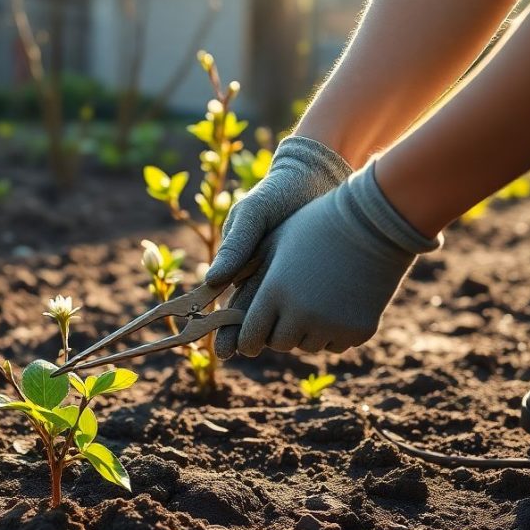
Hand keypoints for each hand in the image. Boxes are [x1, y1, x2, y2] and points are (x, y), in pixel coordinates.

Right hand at [206, 136, 350, 357]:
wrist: (317, 177)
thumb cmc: (278, 193)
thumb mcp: (254, 214)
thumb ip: (236, 245)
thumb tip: (212, 281)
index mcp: (242, 268)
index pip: (229, 306)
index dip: (224, 330)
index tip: (225, 349)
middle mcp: (264, 280)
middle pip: (253, 319)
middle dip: (248, 338)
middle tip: (248, 352)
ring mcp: (290, 282)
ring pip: (281, 315)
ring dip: (281, 330)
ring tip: (283, 343)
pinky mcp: (316, 280)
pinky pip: (310, 305)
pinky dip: (310, 317)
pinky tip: (317, 329)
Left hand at [230, 163, 441, 355]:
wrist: (375, 221)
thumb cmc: (315, 224)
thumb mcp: (271, 240)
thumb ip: (239, 268)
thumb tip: (208, 285)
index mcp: (274, 292)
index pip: (250, 338)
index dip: (247, 340)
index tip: (249, 337)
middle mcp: (300, 315)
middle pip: (278, 344)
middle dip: (277, 331)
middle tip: (286, 311)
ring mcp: (332, 325)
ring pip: (307, 346)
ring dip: (306, 331)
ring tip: (314, 301)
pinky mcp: (358, 331)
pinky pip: (336, 344)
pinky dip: (333, 331)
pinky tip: (337, 303)